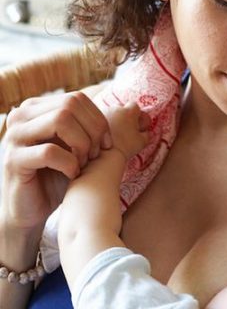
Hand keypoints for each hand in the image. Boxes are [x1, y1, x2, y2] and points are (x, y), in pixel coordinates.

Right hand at [0, 92, 111, 235]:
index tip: (106, 144)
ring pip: (60, 120)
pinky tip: (72, 175)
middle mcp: (21, 116)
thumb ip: (86, 126)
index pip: (76, 98)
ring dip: (81, 144)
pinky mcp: (13, 160)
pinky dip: (69, 164)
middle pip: (70, 105)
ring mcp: (15, 136)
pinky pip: (50, 152)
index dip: (98, 120)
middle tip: (96, 155)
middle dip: (92, 131)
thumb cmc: (57, 176)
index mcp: (35, 108)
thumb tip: (131, 109)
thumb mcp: (73, 145)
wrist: (30, 209)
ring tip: (84, 164)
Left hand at [103, 103, 149, 160]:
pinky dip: (102, 124)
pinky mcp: (91, 119)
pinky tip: (104, 135)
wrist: (104, 155)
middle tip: (125, 128)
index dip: (137, 115)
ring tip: (113, 133)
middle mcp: (115, 108)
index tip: (136, 123)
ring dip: (112, 119)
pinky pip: (99, 118)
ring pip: (109, 113)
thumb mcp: (142, 142)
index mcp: (129, 111)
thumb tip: (146, 132)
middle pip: (121, 107)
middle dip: (123, 115)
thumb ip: (146, 134)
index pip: (135, 106)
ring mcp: (102, 112)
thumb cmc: (125, 147)